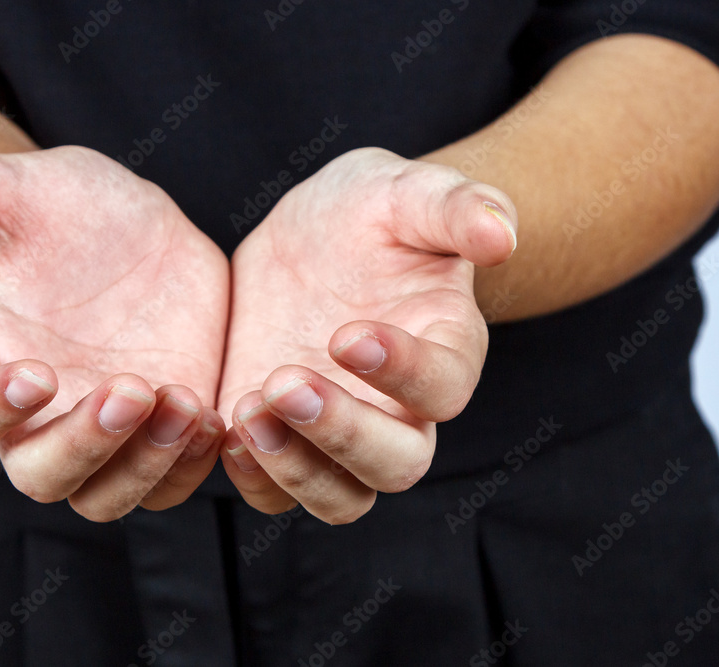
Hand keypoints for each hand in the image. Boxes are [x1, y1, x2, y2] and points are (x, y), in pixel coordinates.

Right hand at [0, 147, 228, 520]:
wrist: (130, 226)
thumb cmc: (56, 208)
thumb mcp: (11, 185)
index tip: (37, 373)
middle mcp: (37, 417)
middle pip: (42, 477)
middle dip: (85, 445)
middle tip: (131, 388)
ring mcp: (100, 431)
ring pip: (107, 496)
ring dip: (145, 464)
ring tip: (186, 403)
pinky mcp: (158, 433)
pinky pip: (168, 481)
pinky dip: (189, 464)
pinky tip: (212, 415)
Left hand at [216, 148, 517, 523]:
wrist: (320, 233)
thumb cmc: (376, 210)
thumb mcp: (413, 192)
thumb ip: (460, 206)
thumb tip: (501, 236)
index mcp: (445, 350)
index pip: (445, 389)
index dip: (404, 374)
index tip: (346, 334)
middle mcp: (399, 408)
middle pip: (396, 466)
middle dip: (342, 435)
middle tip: (284, 382)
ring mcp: (340, 430)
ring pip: (340, 498)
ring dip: (293, 468)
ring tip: (246, 409)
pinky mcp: (285, 436)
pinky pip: (277, 490)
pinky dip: (253, 474)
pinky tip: (224, 423)